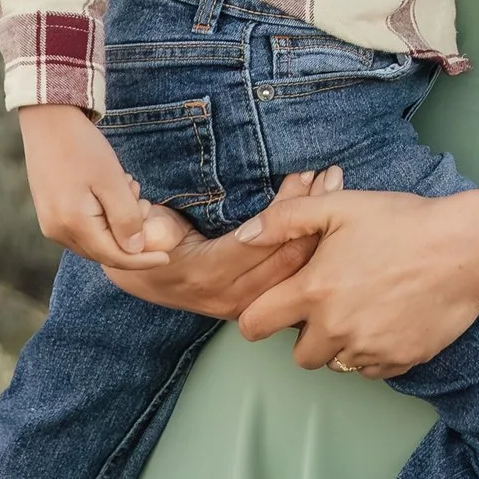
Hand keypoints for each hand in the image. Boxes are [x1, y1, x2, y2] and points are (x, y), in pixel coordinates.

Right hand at [19, 102, 189, 269]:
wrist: (48, 122)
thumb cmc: (83, 147)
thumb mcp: (113, 181)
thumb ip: (126, 218)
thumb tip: (136, 250)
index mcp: (72, 224)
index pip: (114, 257)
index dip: (142, 260)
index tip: (167, 258)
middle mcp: (57, 231)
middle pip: (103, 252)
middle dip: (130, 237)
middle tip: (143, 201)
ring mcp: (50, 224)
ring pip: (94, 241)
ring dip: (117, 225)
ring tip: (127, 188)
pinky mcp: (49, 215)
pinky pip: (83, 230)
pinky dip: (103, 220)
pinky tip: (111, 192)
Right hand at [98, 168, 343, 318]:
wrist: (142, 277)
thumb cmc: (145, 242)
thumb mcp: (142, 228)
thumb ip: (151, 227)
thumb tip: (152, 231)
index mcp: (206, 274)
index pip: (261, 240)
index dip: (289, 206)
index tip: (306, 173)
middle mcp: (231, 296)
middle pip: (287, 257)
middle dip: (314, 214)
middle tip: (333, 176)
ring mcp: (246, 305)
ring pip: (296, 269)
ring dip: (320, 229)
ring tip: (336, 189)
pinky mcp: (256, 304)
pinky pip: (293, 279)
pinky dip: (313, 248)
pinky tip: (329, 221)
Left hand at [236, 186, 478, 379]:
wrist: (467, 249)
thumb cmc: (404, 222)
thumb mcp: (341, 206)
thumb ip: (285, 219)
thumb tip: (242, 237)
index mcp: (315, 291)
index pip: (255, 325)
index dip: (260, 317)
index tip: (275, 308)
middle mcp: (337, 328)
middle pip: (299, 355)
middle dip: (309, 335)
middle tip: (333, 304)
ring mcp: (369, 349)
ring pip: (337, 364)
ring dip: (342, 344)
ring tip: (366, 308)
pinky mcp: (399, 361)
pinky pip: (371, 370)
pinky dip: (374, 352)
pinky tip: (389, 319)